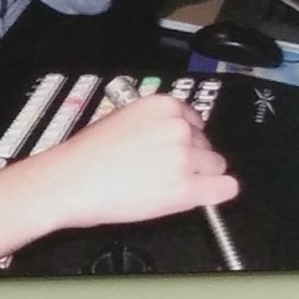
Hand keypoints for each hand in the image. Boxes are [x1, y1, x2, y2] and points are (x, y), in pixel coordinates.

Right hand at [42, 94, 238, 230]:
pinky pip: (224, 188)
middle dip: (192, 156)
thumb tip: (172, 135)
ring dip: (201, 174)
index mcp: (162, 105)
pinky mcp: (186, 189)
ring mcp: (184, 158)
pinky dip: (220, 190)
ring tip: (173, 182)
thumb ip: (154, 122)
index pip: (194, 120)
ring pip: (216, 165)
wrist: (73, 179)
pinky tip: (212, 192)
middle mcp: (177, 127)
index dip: (186, 137)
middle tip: (168, 168)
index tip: (180, 146)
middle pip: (206, 143)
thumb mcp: (123, 117)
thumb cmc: (89, 153)